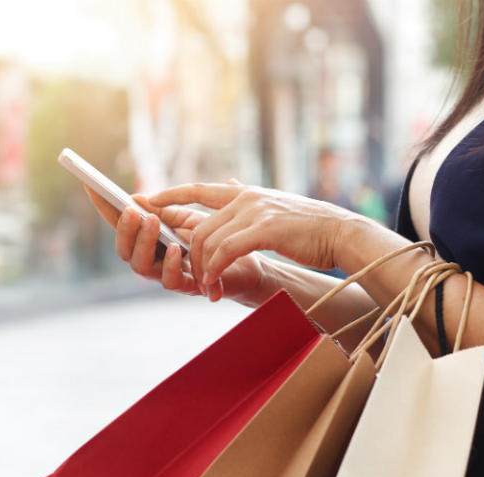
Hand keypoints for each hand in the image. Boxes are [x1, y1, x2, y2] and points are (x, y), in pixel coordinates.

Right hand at [83, 185, 269, 301]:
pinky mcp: (189, 287)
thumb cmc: (218, 235)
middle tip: (131, 210)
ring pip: (140, 267)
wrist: (250, 258)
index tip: (92, 186)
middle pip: (123, 250)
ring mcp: (168, 275)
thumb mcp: (191, 216)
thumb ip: (167, 208)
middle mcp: (154, 259)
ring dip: (144, 243)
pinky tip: (176, 248)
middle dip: (124, 229)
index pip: (121, 224)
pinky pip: (171, 281)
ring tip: (153, 222)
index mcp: (151, 239)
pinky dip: (171, 264)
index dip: (105, 208)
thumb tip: (138, 198)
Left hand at [148, 181, 363, 288]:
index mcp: (244, 193)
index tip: (143, 199)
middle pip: (198, 226)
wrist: (340, 233)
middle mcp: (245, 199)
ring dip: (202, 268)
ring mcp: (253, 212)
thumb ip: (247, 199)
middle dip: (188, 255)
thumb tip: (229, 182)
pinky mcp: (264, 230)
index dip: (168, 195)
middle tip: (192, 277)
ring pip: (208, 240)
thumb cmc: (307, 227)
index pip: (196, 189)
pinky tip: (213, 283)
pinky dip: (215, 269)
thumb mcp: (272, 205)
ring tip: (207, 287)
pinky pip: (225, 251)